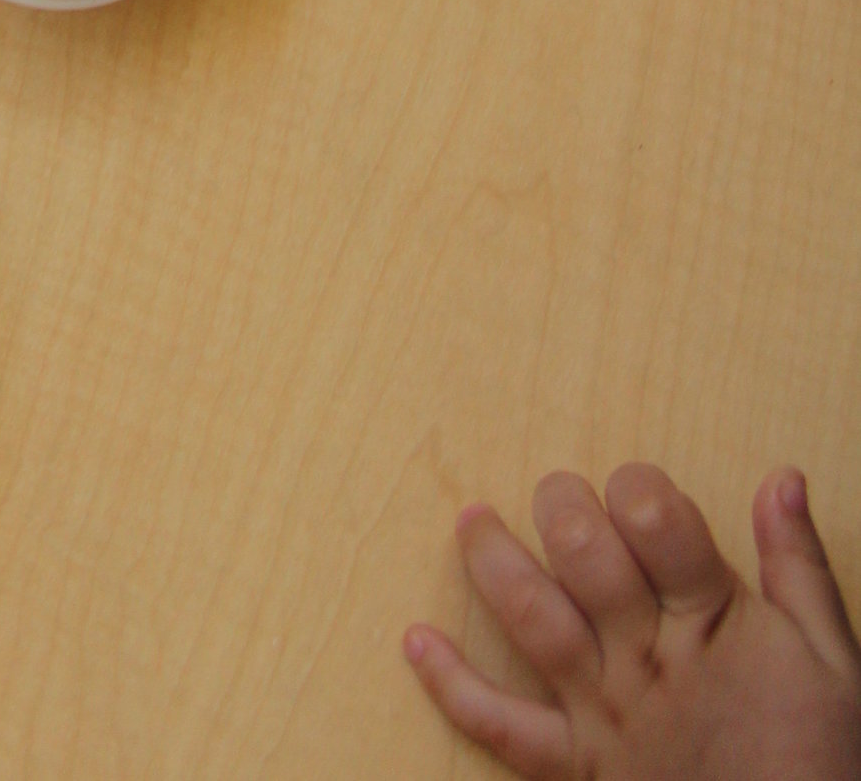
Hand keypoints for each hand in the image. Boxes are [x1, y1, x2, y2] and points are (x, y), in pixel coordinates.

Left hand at [405, 463, 860, 776]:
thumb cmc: (821, 759)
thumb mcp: (835, 661)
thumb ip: (800, 568)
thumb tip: (780, 480)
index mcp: (712, 622)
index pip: (658, 523)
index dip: (640, 488)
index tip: (638, 486)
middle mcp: (648, 661)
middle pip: (584, 556)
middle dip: (561, 507)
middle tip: (556, 490)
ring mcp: (606, 713)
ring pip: (534, 621)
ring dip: (494, 564)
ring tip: (470, 521)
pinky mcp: (580, 767)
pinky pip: (502, 727)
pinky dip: (452, 687)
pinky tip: (414, 643)